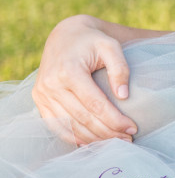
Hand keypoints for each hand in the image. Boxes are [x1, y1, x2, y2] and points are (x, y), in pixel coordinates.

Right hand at [31, 15, 137, 144]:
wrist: (65, 35)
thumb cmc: (92, 41)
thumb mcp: (111, 46)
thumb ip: (119, 68)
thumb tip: (124, 96)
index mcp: (68, 71)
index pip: (94, 104)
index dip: (114, 119)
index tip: (132, 128)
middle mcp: (51, 85)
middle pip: (82, 118)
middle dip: (107, 132)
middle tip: (128, 139)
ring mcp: (42, 94)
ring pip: (69, 125)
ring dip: (93, 138)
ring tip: (115, 142)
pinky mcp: (39, 100)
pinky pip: (56, 125)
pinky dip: (73, 137)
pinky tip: (92, 142)